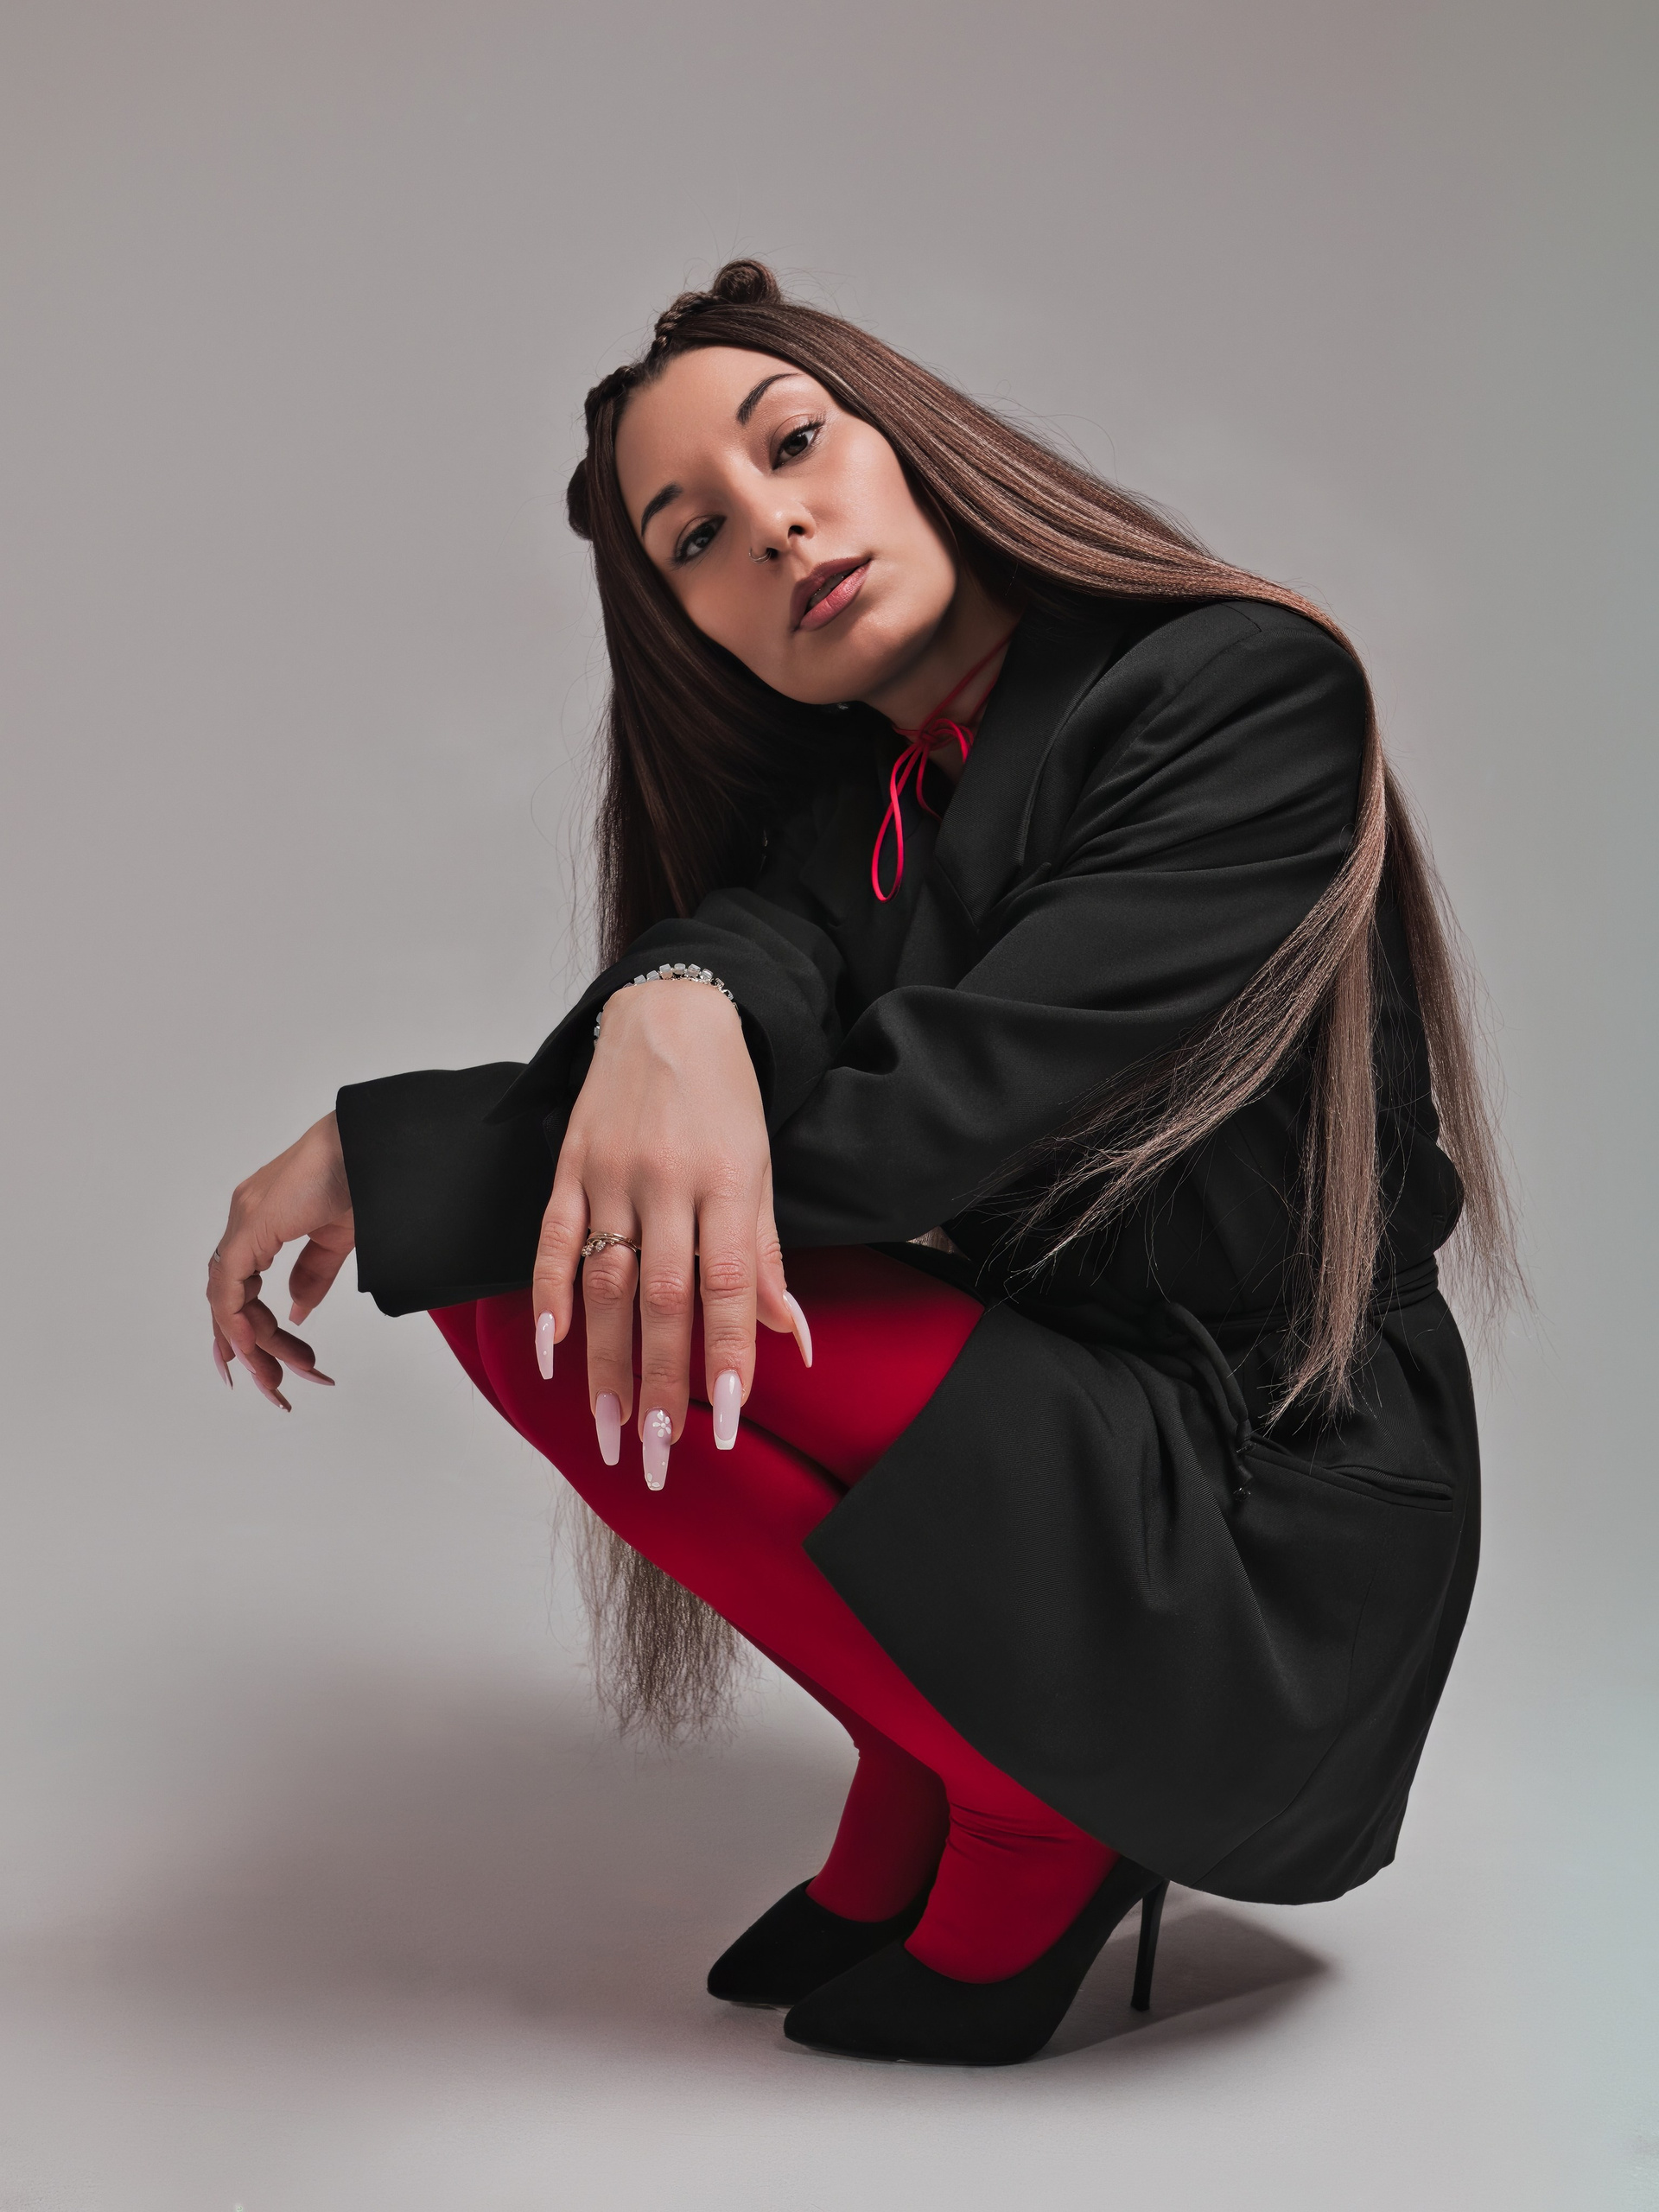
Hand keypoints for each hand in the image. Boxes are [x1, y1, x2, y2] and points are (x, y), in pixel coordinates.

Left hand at [207, 1113, 354, 1409]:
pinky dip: (236, 1321)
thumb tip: (294, 1314)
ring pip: (226, 1299)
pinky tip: (254, 1350)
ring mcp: (245, 1220)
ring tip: (280, 1379)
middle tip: (278, 1386)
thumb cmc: (366, 1175)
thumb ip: (313, 1275)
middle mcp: (245, 1220)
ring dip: (252, 1345)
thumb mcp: (338, 1238)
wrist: (374, 1142)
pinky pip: (229, 1286)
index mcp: (262, 1220)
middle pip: (230, 1300)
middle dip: (252, 1350)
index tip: (265, 1366)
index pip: (239, 1286)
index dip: (245, 1329)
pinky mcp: (252, 1225)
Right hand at [532, 982, 807, 1481]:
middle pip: (661, 1297)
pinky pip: (551, 1239)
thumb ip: (766, 1258)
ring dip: (604, 1363)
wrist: (670, 1012)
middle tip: (655, 1452)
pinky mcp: (568, 1164)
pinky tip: (551, 1353)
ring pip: (604, 1282)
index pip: (728, 1285)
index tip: (726, 1424)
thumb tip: (792, 1340)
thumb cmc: (725, 1101)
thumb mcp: (763, 1169)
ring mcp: (611, 1172)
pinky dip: (549, 1297)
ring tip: (608, 1429)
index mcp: (729, 1181)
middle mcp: (667, 1179)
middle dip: (659, 1383)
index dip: (728, 1356)